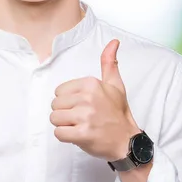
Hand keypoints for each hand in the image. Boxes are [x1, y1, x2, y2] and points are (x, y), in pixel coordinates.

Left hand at [50, 39, 139, 160]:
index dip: (68, 101)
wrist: (126, 140)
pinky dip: (66, 136)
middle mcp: (87, 97)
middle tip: (81, 117)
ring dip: (64, 125)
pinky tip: (78, 134)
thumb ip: (109, 63)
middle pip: (55, 105)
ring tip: (79, 125)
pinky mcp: (82, 134)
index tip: (82, 106)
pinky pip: (59, 133)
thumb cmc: (117, 113)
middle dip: (65, 113)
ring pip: (54, 118)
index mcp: (91, 83)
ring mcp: (85, 116)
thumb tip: (114, 41)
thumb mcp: (115, 85)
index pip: (59, 91)